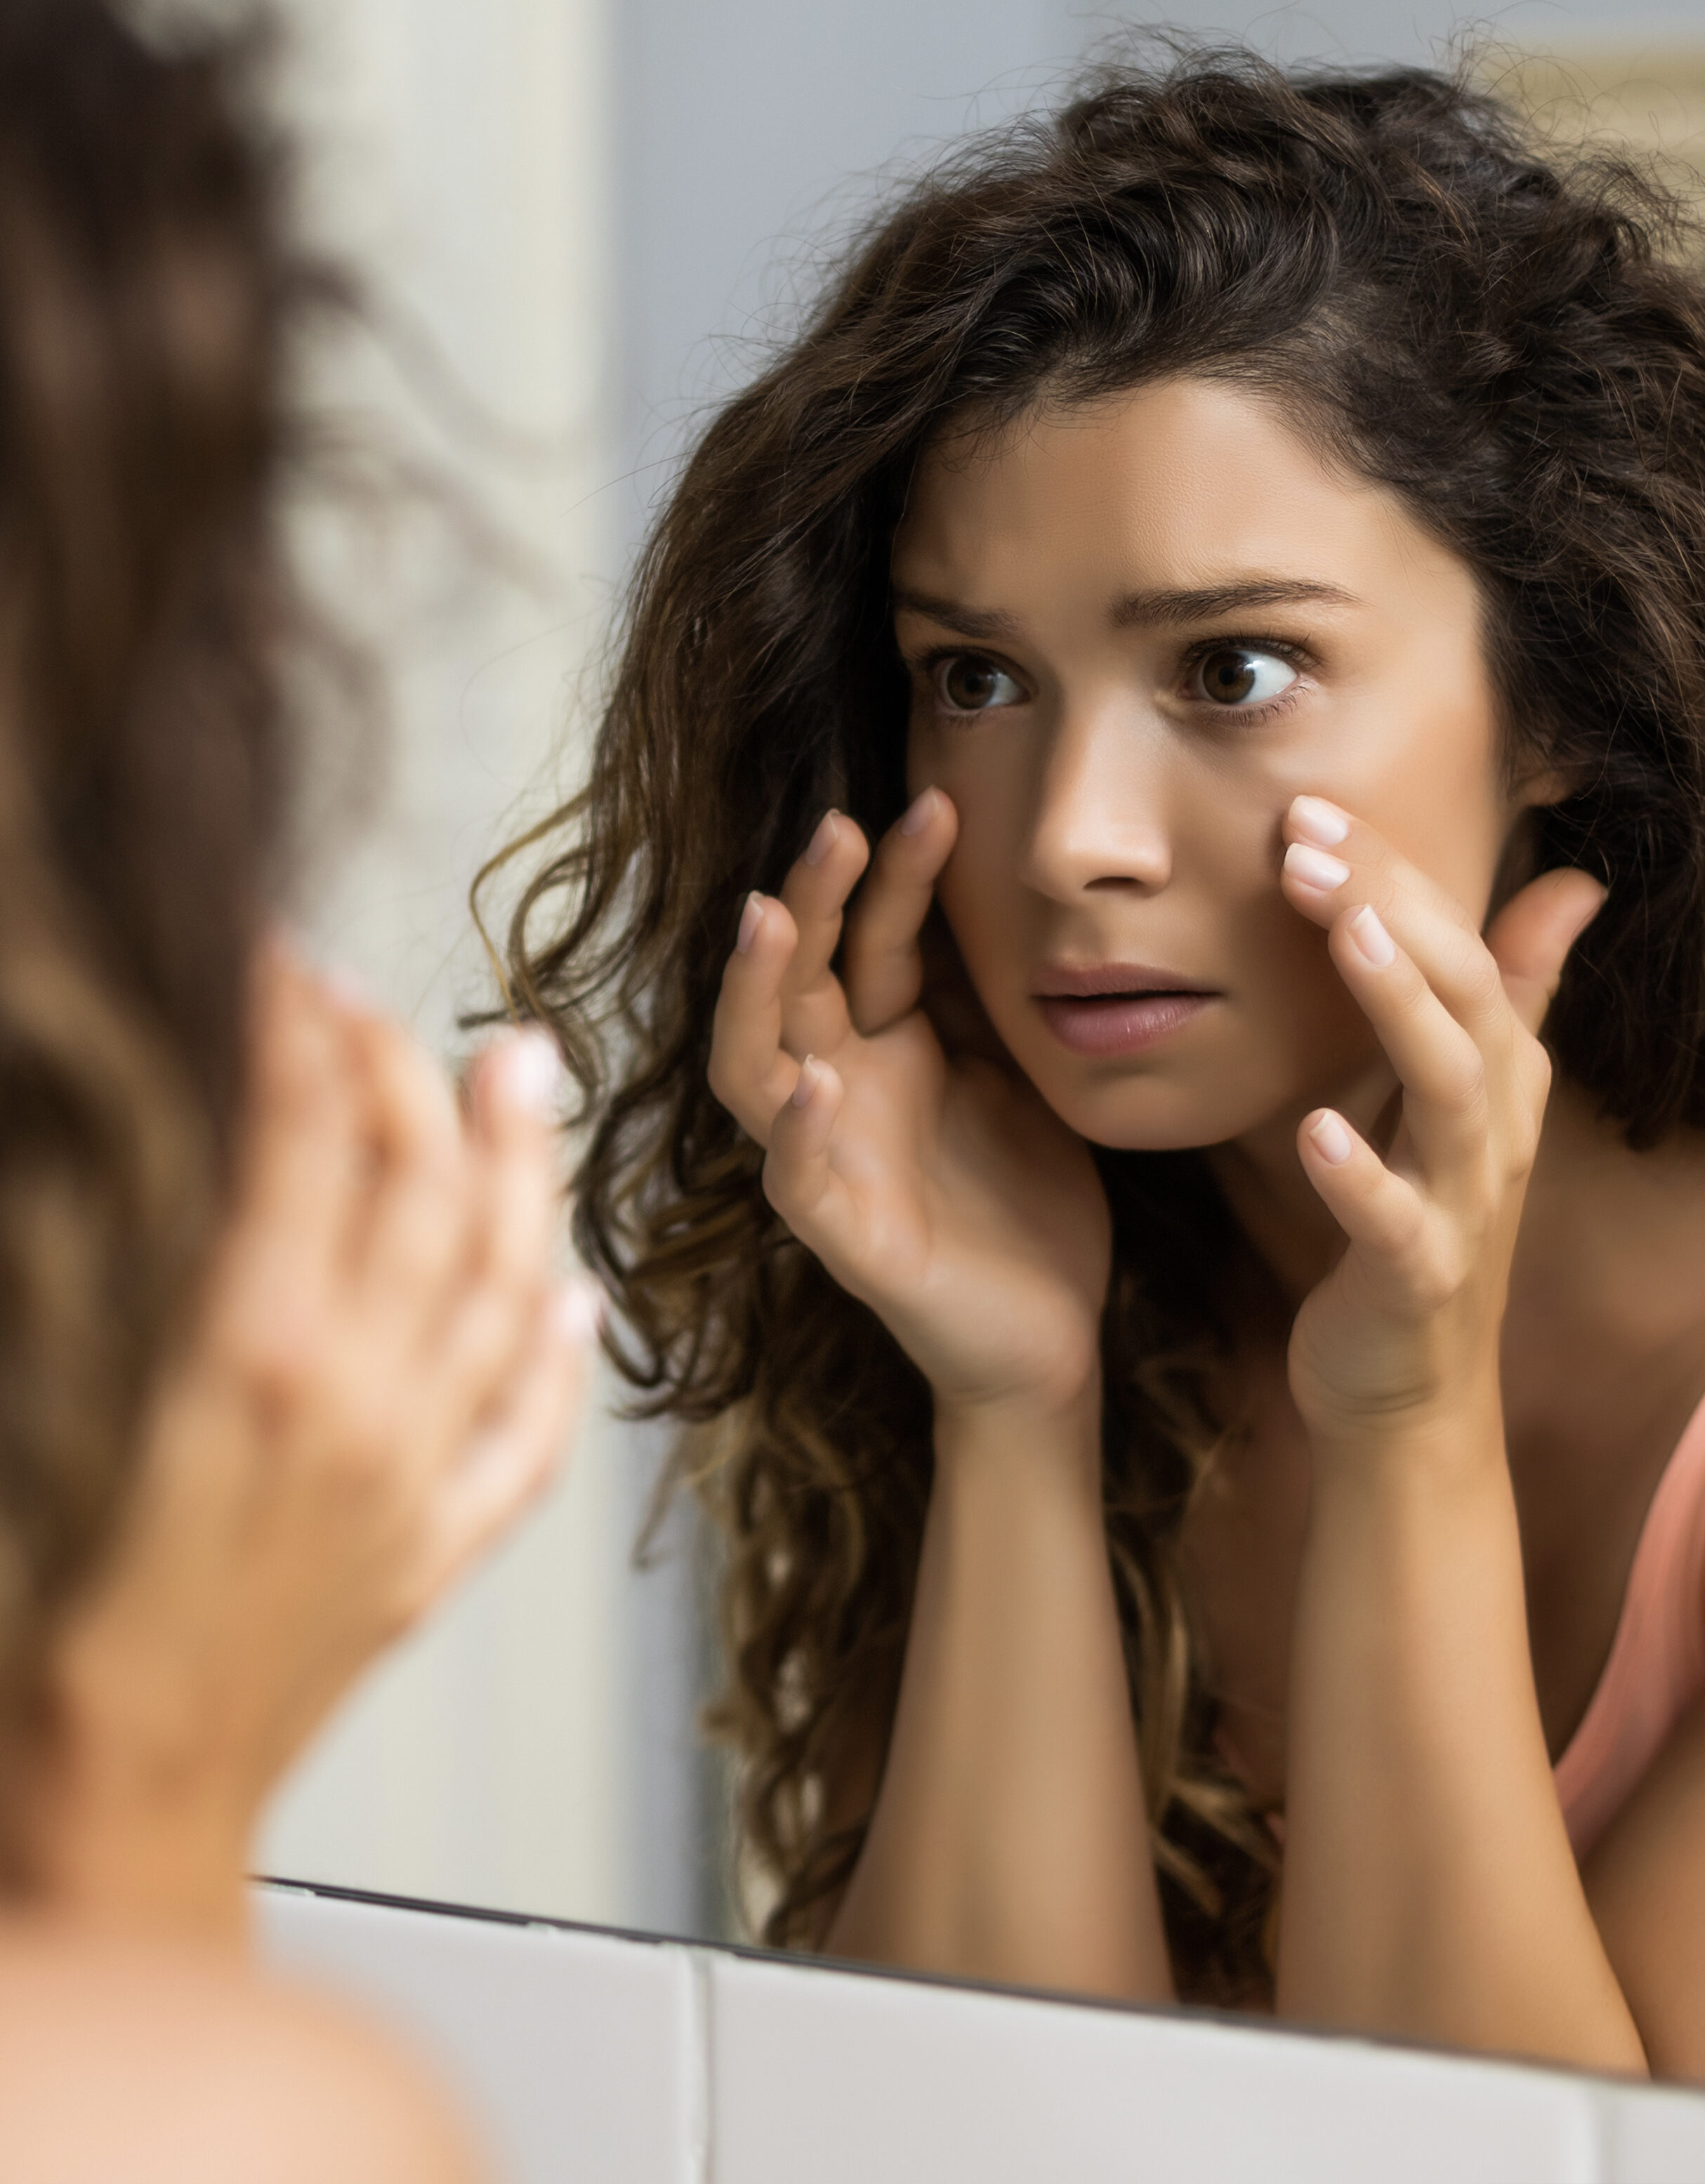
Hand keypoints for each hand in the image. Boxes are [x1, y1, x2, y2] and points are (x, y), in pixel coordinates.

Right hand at [26, 947, 597, 1935]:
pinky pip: (531, 1436)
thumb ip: (134, 1269)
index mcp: (248, 1352)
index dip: (303, 1031)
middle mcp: (359, 1401)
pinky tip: (577, 1300)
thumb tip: (183, 1155)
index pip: (309, 1135)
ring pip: (510, 1287)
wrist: (101, 1807)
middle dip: (413, 1074)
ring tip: (525, 1079)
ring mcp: (413, 1478)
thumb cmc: (35, 1620)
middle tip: (390, 1007)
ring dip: (525, 1172)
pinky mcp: (429, 1555)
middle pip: (428, 1189)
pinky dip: (562, 1358)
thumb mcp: (57, 1397)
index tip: (285, 969)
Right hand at [707, 791, 1109, 1421]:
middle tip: (836, 824)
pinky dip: (801, 1132)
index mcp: (887, 1045)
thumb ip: (987, 996)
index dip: (893, 873)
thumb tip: (999, 886)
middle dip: (807, 900)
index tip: (938, 801)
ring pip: (752, 1065)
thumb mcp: (1018, 1073)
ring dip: (754, 993)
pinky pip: (798, 1180)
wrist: (1051, 1335)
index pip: (870, 939)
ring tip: (767, 920)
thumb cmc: (1026, 1198)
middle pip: (792, 977)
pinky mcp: (845, 1240)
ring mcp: (830, 1161)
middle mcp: (840, 1089)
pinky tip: (819, 1085)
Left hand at [1276, 796, 1604, 1458]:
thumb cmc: (1415, 1229)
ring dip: (1397, 1006)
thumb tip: (1574, 882)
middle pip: (1463, 998)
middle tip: (1306, 836)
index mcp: (1496, 1076)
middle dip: (1391, 909)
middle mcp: (1493, 1130)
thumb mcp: (1460, 1101)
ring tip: (1340, 933)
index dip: (1395, 874)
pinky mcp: (1417, 1281)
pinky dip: (1359, 1176)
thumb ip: (1507, 993)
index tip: (1311, 807)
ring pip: (1449, 1093)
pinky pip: (1397, 1226)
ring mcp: (1462, 1207)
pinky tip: (1312, 1130)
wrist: (1404, 1392)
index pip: (1460, 948)